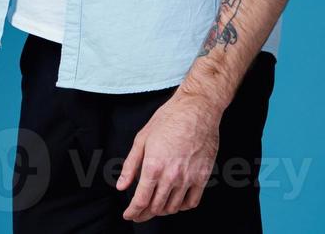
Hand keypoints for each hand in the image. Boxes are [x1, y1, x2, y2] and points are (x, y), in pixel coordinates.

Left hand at [116, 91, 221, 222]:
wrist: (196, 110)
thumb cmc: (167, 120)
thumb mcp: (141, 139)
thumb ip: (130, 165)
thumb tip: (121, 186)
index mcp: (153, 166)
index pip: (141, 200)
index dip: (133, 211)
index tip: (129, 215)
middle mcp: (171, 176)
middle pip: (156, 207)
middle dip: (144, 214)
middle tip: (139, 213)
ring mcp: (189, 178)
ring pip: (174, 207)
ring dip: (162, 210)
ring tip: (155, 206)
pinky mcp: (203, 177)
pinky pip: (192, 202)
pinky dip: (182, 206)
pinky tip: (176, 202)